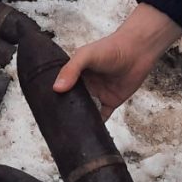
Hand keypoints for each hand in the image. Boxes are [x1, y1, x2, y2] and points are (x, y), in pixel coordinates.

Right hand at [52, 4, 181, 119]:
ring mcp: (98, 93)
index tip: (44, 108)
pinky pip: (102, 116)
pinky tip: (89, 132)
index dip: (54, 96)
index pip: (61, 86)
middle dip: (65, 110)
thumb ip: (71, 70)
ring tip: (68, 132)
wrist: (137, 51)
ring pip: (85, 110)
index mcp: (76, 72)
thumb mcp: (86, 55)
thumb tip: (57, 88)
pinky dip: (97, 124)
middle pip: (72, 100)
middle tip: (54, 124)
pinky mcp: (111, 101)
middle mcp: (85, 84)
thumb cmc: (110, 48)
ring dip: (79, 119)